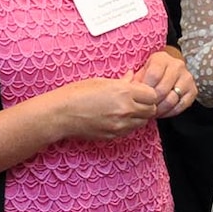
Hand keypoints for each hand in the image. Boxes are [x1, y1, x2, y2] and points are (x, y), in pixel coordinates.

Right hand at [45, 77, 161, 141]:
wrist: (61, 115)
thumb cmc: (76, 94)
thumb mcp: (100, 81)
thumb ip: (122, 81)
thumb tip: (132, 75)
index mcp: (123, 92)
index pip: (152, 95)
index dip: (148, 93)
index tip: (140, 91)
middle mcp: (125, 110)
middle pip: (151, 110)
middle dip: (146, 105)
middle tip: (136, 101)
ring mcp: (120, 125)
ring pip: (142, 122)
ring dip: (139, 116)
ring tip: (126, 110)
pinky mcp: (114, 136)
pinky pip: (129, 131)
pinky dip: (128, 125)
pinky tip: (116, 118)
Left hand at [135, 47, 196, 118]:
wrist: (170, 69)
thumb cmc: (153, 72)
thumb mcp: (143, 71)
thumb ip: (136, 80)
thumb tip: (131, 91)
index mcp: (162, 59)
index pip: (154, 75)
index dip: (145, 89)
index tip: (140, 97)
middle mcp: (177, 66)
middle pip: (163, 89)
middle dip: (152, 102)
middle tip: (145, 109)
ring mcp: (187, 78)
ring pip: (172, 99)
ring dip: (160, 109)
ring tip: (152, 112)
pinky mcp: (193, 90)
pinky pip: (181, 106)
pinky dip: (170, 112)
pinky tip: (163, 113)